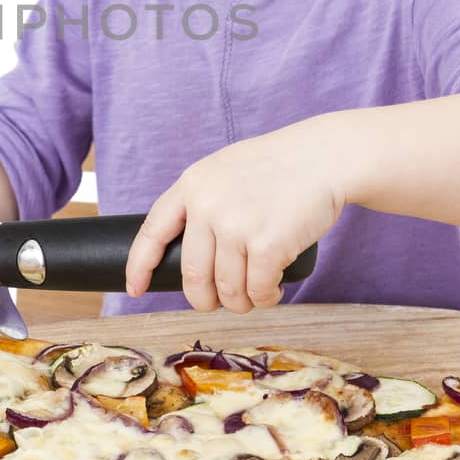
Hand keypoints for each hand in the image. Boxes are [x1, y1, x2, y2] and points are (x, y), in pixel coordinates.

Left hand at [124, 122, 345, 312]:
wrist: (325, 157)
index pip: (152, 232)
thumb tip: (185, 245)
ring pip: (226, 289)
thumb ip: (202, 199)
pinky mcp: (268, 244)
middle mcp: (208, 205)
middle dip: (203, 299)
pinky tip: (272, 291)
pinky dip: (265, 298)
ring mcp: (236, 226)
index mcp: (191, 185)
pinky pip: (257, 291)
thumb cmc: (278, 166)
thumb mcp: (224, 169)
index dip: (139, 266)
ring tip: (254, 293)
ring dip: (240, 301)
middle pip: (192, 276)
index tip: (134, 288)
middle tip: (218, 302)